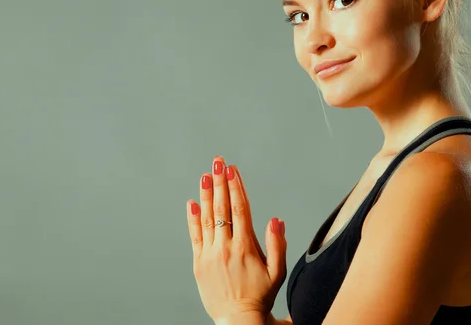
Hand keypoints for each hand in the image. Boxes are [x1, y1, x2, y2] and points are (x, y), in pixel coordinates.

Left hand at [185, 156, 287, 321]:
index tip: (232, 170)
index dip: (236, 187)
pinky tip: (192, 203)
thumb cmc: (260, 295)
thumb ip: (277, 244)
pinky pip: (195, 236)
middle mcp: (226, 247)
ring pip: (207, 218)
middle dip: (220, 182)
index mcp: (246, 247)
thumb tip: (276, 220)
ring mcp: (211, 254)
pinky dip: (193, 218)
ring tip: (205, 175)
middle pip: (222, 208)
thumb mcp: (277, 272)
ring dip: (206, 195)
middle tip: (218, 162)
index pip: (240, 209)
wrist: (238, 319)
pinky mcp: (199, 263)